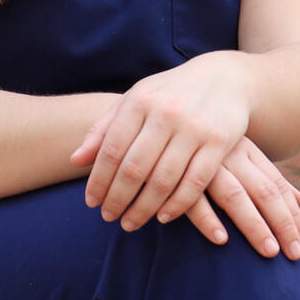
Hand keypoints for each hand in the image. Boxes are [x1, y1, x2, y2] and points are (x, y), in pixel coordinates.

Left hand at [72, 54, 253, 232]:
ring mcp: (194, 128)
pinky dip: (177, 204)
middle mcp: (166, 113)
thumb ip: (104, 129)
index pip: (112, 149)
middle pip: (135, 168)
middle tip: (109, 217)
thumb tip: (75, 161)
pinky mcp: (219, 141)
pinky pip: (194, 182)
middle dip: (118, 199)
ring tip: (130, 223)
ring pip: (163, 180)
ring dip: (144, 208)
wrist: (225, 77)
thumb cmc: (170, 93)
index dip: (98, 180)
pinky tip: (163, 217)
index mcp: (140, 101)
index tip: (91, 202)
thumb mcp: (136, 100)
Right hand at [176, 138, 299, 260]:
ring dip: (254, 225)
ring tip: (269, 252)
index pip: (277, 185)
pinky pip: (194, 199)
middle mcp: (230, 155)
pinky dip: (208, 219)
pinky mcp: (177, 172)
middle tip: (295, 255)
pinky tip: (221, 240)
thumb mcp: (240, 153)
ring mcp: (205, 163)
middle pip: (264, 192)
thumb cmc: (208, 143)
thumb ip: (267, 177)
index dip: (293, 215)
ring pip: (235, 196)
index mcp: (247, 150)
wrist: (167, 112)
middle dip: (282, 224)